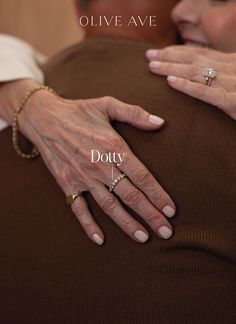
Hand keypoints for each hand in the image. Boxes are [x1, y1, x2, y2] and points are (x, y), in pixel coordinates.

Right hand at [21, 91, 175, 245]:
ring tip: (143, 238)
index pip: (142, 176)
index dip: (158, 194)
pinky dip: (88, 224)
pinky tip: (100, 239)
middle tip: (166, 232)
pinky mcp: (67, 184)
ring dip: (126, 223)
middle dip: (150, 215)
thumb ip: (135, 113)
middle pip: (130, 195)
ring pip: (109, 206)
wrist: (44, 118)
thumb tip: (160, 122)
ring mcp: (83, 177)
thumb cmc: (78, 111)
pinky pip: (78, 208)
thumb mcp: (107, 105)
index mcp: (113, 147)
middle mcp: (100, 166)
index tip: (171, 210)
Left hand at [146, 45, 235, 120]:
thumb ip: (222, 78)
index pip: (201, 53)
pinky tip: (170, 82)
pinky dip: (187, 86)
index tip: (160, 52)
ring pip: (196, 72)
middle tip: (149, 56)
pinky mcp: (232, 101)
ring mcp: (232, 84)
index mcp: (232, 63)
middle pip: (194, 59)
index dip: (178, 52)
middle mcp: (231, 69)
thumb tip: (203, 77)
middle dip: (169, 56)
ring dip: (171, 68)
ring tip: (153, 67)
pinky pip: (206, 92)